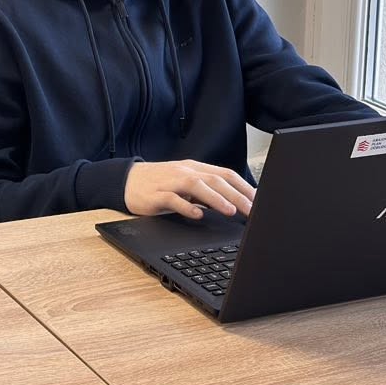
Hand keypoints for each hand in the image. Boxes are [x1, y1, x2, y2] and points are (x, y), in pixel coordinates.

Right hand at [123, 160, 256, 220]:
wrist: (126, 181)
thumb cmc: (160, 185)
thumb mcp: (185, 185)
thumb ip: (206, 192)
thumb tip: (234, 204)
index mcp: (195, 169)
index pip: (225, 174)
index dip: (244, 187)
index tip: (259, 201)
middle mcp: (185, 172)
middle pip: (215, 180)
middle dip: (237, 196)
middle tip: (253, 211)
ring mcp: (170, 182)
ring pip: (197, 186)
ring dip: (216, 198)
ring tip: (231, 211)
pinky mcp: (155, 194)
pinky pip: (173, 199)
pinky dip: (186, 206)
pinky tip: (197, 215)